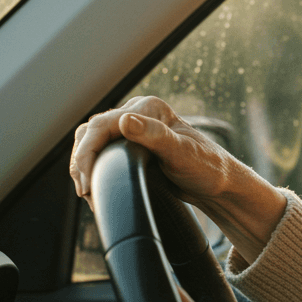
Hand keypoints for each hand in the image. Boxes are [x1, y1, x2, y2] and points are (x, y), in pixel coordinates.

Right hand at [70, 95, 285, 262]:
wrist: (220, 184)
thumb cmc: (208, 168)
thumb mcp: (182, 153)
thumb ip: (155, 136)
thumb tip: (125, 121)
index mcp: (149, 109)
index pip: (102, 125)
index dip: (86, 153)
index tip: (86, 182)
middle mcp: (139, 114)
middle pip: (92, 132)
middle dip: (82, 161)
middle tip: (85, 192)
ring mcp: (135, 129)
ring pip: (93, 141)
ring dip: (84, 165)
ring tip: (87, 192)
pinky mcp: (133, 146)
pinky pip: (103, 151)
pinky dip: (94, 167)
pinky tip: (95, 185)